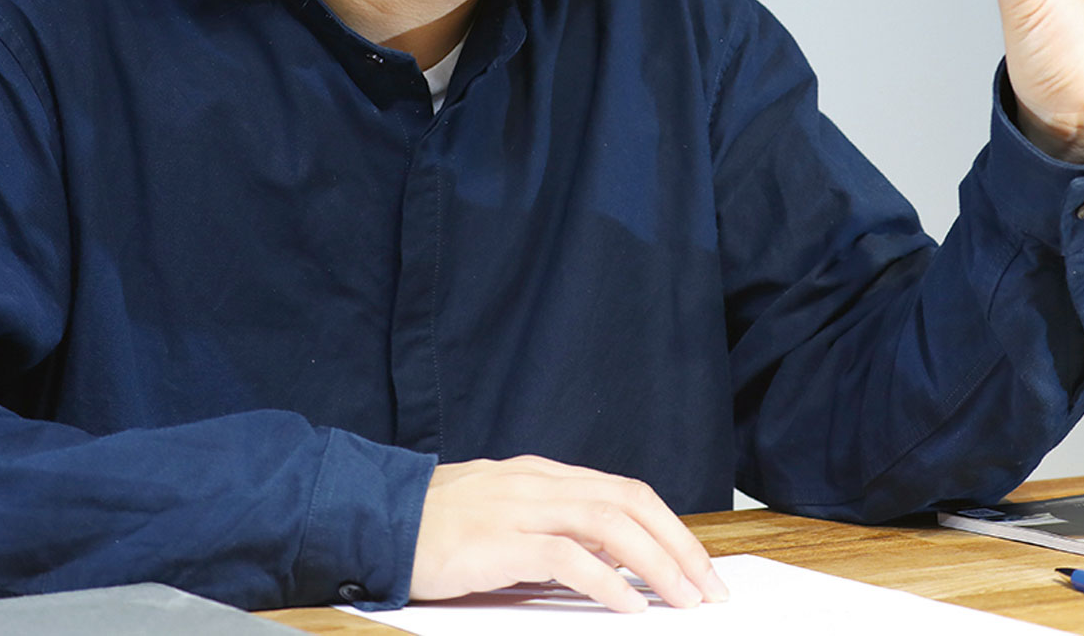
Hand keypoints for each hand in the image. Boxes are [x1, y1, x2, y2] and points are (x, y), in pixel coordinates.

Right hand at [408, 455, 729, 612]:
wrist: (374, 519)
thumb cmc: (435, 528)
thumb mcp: (503, 520)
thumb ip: (552, 532)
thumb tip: (610, 563)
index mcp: (542, 476)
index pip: (625, 492)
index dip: (669, 528)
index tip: (698, 566)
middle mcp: (538, 483)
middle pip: (629, 503)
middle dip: (678, 545)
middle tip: (709, 587)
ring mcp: (518, 507)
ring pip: (609, 524)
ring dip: (656, 565)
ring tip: (683, 600)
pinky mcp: (498, 540)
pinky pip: (566, 557)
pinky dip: (606, 582)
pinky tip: (629, 607)